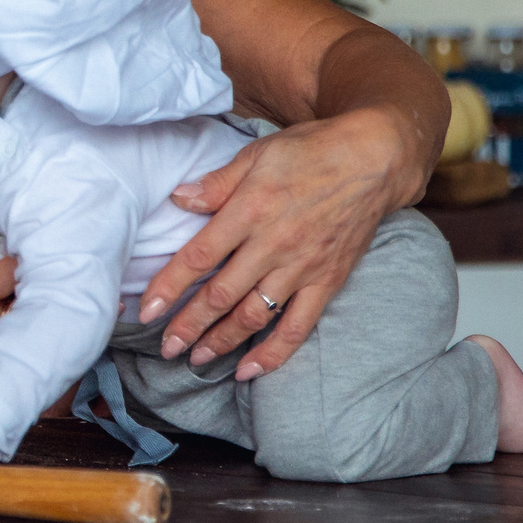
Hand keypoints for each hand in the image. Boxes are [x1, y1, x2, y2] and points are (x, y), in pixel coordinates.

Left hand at [134, 107, 420, 380]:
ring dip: (222, 341)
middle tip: (165, 347)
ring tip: (197, 358)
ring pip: (255, 315)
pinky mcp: (328, 282)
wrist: (375, 160)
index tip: (147, 311)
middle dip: (189, 325)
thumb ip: (216, 183)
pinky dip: (274, 353)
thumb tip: (178, 198)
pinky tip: (249, 371)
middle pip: (221, 294)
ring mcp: (302, 268)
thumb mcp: (257, 154)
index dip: (169, 286)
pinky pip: (298, 327)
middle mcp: (274, 245)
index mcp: (250, 210)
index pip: (199, 256)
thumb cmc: (311, 151)